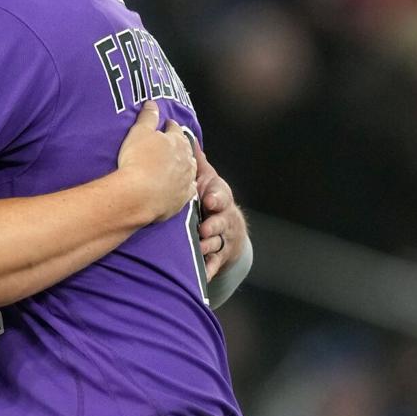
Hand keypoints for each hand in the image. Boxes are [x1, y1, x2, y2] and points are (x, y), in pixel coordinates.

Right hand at [116, 101, 196, 221]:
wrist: (138, 195)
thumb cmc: (137, 160)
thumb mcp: (139, 132)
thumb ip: (148, 117)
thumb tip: (152, 103)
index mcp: (176, 141)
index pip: (175, 129)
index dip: (170, 126)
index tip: (167, 124)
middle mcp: (186, 159)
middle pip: (186, 148)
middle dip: (181, 144)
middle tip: (174, 143)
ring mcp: (186, 179)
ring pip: (190, 169)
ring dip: (185, 165)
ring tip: (179, 164)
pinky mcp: (182, 198)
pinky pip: (187, 189)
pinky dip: (185, 185)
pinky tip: (180, 186)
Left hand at [194, 145, 246, 280]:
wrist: (229, 228)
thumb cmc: (213, 200)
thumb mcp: (208, 181)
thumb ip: (197, 165)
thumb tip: (187, 139)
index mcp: (220, 199)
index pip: (221, 197)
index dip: (216, 198)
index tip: (209, 199)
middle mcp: (224, 219)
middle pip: (221, 222)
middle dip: (214, 224)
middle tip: (204, 228)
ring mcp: (223, 238)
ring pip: (217, 242)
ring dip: (209, 246)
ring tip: (200, 247)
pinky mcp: (220, 256)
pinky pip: (215, 264)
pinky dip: (209, 270)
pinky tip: (202, 276)